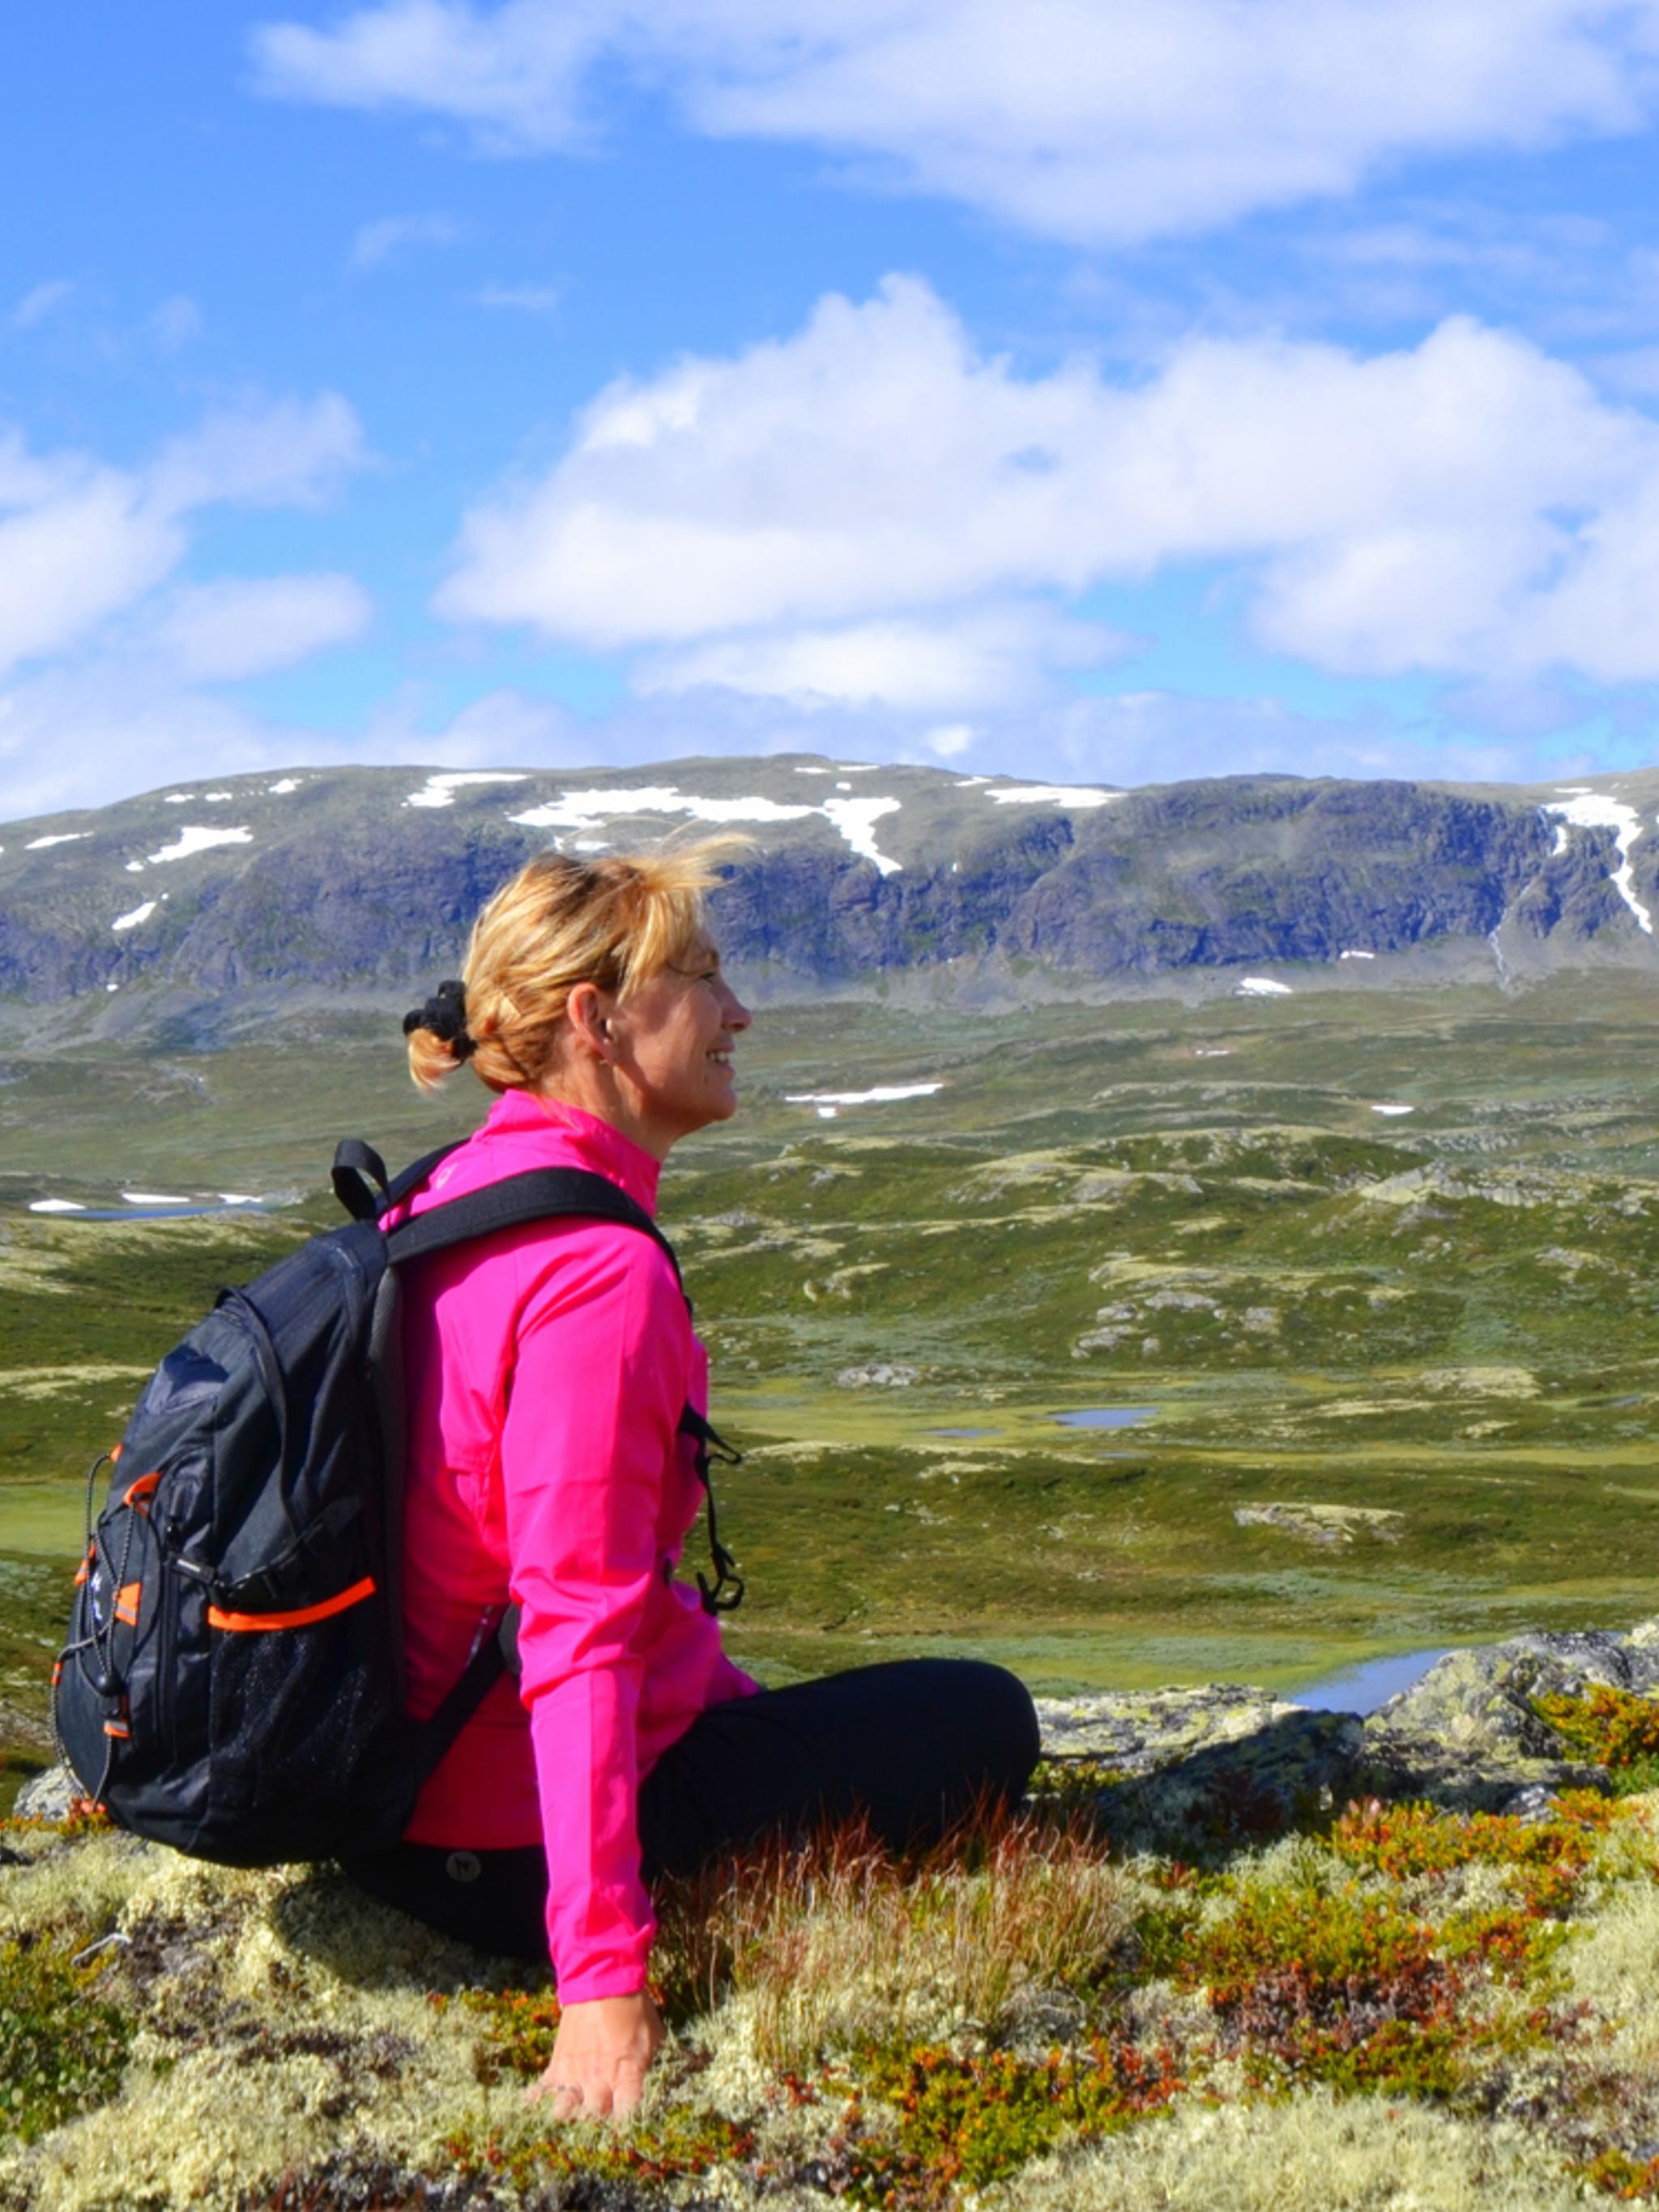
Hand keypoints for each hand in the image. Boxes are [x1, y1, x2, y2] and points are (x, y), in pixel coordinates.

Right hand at [527, 1992, 663, 2122]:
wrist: (602, 1979)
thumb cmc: (633, 2008)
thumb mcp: (653, 2036)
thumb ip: (649, 2065)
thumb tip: (649, 2081)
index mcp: (627, 2074)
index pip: (628, 2116)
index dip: (629, 2122)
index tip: (630, 2119)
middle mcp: (600, 2080)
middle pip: (595, 2120)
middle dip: (599, 2122)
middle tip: (603, 2115)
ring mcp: (575, 2074)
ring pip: (564, 2113)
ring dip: (570, 2115)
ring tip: (575, 2112)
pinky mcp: (557, 2064)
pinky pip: (540, 2091)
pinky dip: (537, 2100)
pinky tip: (536, 2106)